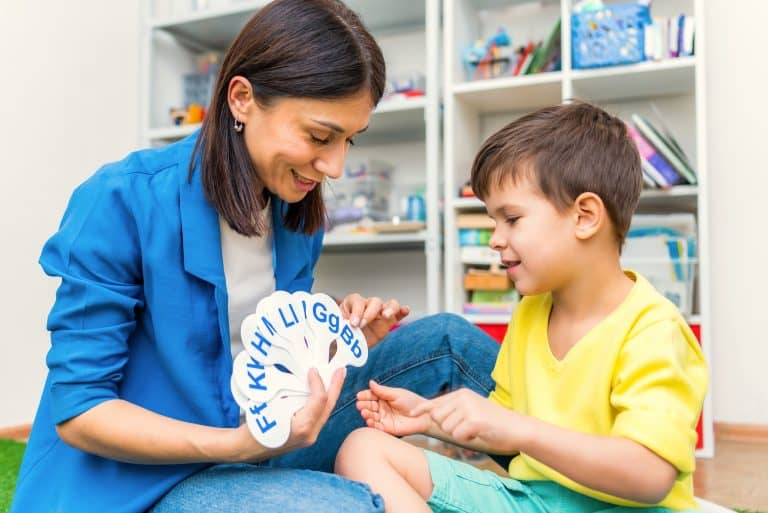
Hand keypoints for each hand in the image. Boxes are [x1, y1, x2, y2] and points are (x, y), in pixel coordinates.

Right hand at [231, 367, 345, 460]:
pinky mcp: (306, 437)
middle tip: (340, 370)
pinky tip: (322, 392)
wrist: (246, 450)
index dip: (319, 381)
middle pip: (329, 406)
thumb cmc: (255, 427)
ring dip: (331, 394)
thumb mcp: (271, 406)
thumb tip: (303, 375)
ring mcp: (309, 437)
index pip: (319, 399)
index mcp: (302, 427)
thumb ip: (291, 393)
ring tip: (336, 378)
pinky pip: (319, 416)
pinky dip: (322, 402)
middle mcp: (310, 434)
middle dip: (336, 386)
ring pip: (326, 412)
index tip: (313, 370)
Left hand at [340, 293, 408, 347]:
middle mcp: (368, 305)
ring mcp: (380, 312)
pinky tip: (406, 310)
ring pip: (389, 304)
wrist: (347, 345)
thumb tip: (333, 336)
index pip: (357, 301)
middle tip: (363, 324)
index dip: (356, 311)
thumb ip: (337, 331)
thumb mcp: (336, 331)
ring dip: (389, 308)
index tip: (353, 324)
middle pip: (375, 301)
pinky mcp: (389, 322)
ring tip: (386, 315)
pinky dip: (403, 311)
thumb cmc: (340, 334)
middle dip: (370, 312)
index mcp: (352, 304)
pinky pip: (398, 314)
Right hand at [356, 380, 430, 435]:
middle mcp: (382, 408)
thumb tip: (370, 383)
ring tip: (365, 413)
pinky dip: (372, 425)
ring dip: (366, 415)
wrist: (423, 415)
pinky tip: (370, 421)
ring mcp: (383, 418)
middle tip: (360, 405)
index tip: (359, 396)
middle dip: (364, 405)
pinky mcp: (387, 428)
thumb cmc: (412, 402)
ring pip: (371, 416)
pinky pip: (377, 427)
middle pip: (369, 406)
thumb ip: (383, 390)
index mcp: (383, 397)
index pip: (371, 395)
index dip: (365, 396)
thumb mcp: (396, 394)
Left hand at [412, 388, 525, 452]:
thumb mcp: (470, 411)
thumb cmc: (492, 423)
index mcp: (461, 393)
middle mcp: (463, 397)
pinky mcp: (475, 419)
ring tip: (474, 430)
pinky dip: (466, 439)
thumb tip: (431, 415)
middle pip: (438, 418)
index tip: (410, 414)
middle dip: (448, 427)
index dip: (422, 410)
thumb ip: (453, 411)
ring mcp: (469, 407)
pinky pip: (458, 435)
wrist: (517, 428)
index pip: (435, 402)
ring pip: (447, 428)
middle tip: (466, 428)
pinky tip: (478, 433)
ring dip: (459, 434)